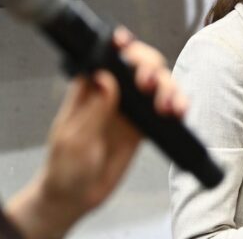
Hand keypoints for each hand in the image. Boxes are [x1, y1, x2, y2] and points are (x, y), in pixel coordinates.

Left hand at [5, 27, 186, 237]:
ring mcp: (131, 108)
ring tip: (171, 106)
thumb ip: (93, 110)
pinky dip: (177, 106)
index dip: (121, 45)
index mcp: (90, 88)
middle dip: (150, 67)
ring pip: (159, 84)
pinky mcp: (145, 125)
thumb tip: (106, 77)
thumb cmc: (63, 167)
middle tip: (148, 84)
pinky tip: (179, 112)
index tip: (127, 44)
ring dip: (169, 87)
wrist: (75, 197)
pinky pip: (167, 109)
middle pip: (140, 64)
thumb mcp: (75, 140)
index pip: (108, 56)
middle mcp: (114, 92)